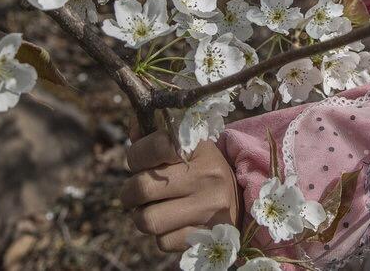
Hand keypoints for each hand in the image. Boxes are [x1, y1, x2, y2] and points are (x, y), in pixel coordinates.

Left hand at [120, 120, 241, 252]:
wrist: (239, 199)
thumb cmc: (201, 168)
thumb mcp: (187, 147)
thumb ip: (156, 136)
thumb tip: (134, 128)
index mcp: (200, 147)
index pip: (156, 145)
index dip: (137, 155)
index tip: (142, 162)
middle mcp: (207, 176)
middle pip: (142, 188)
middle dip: (130, 193)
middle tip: (137, 193)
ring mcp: (209, 209)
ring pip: (148, 220)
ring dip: (142, 217)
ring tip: (152, 209)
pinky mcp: (208, 237)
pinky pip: (163, 242)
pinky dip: (162, 235)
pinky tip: (172, 224)